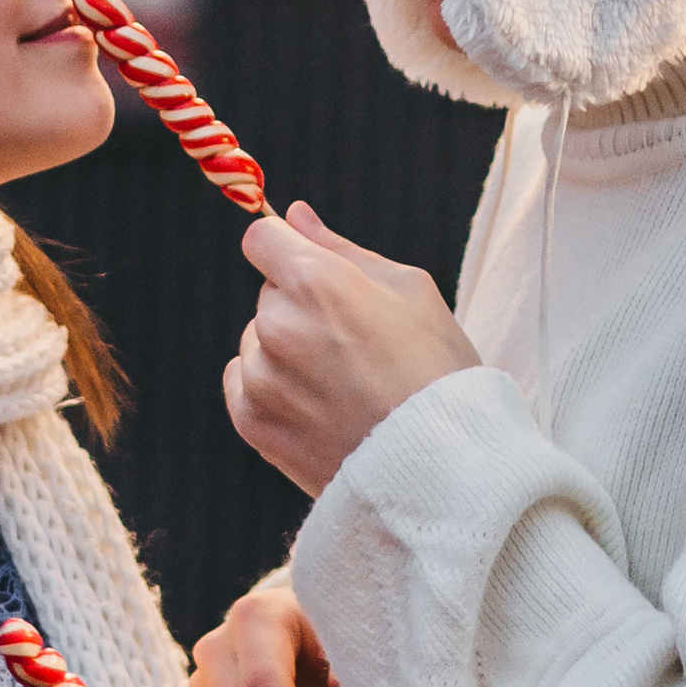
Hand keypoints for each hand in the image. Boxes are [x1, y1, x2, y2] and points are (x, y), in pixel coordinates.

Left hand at [222, 201, 479, 496]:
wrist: (441, 471)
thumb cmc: (439, 373)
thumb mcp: (411, 291)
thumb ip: (342, 249)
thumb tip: (294, 215)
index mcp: (317, 282)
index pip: (261, 238)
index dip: (286, 249)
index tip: (311, 270)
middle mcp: (278, 326)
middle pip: (268, 294)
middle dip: (300, 307)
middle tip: (355, 345)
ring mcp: (261, 378)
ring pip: (257, 341)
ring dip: (286, 352)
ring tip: (344, 386)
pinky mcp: (252, 423)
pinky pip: (244, 383)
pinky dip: (273, 390)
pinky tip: (321, 408)